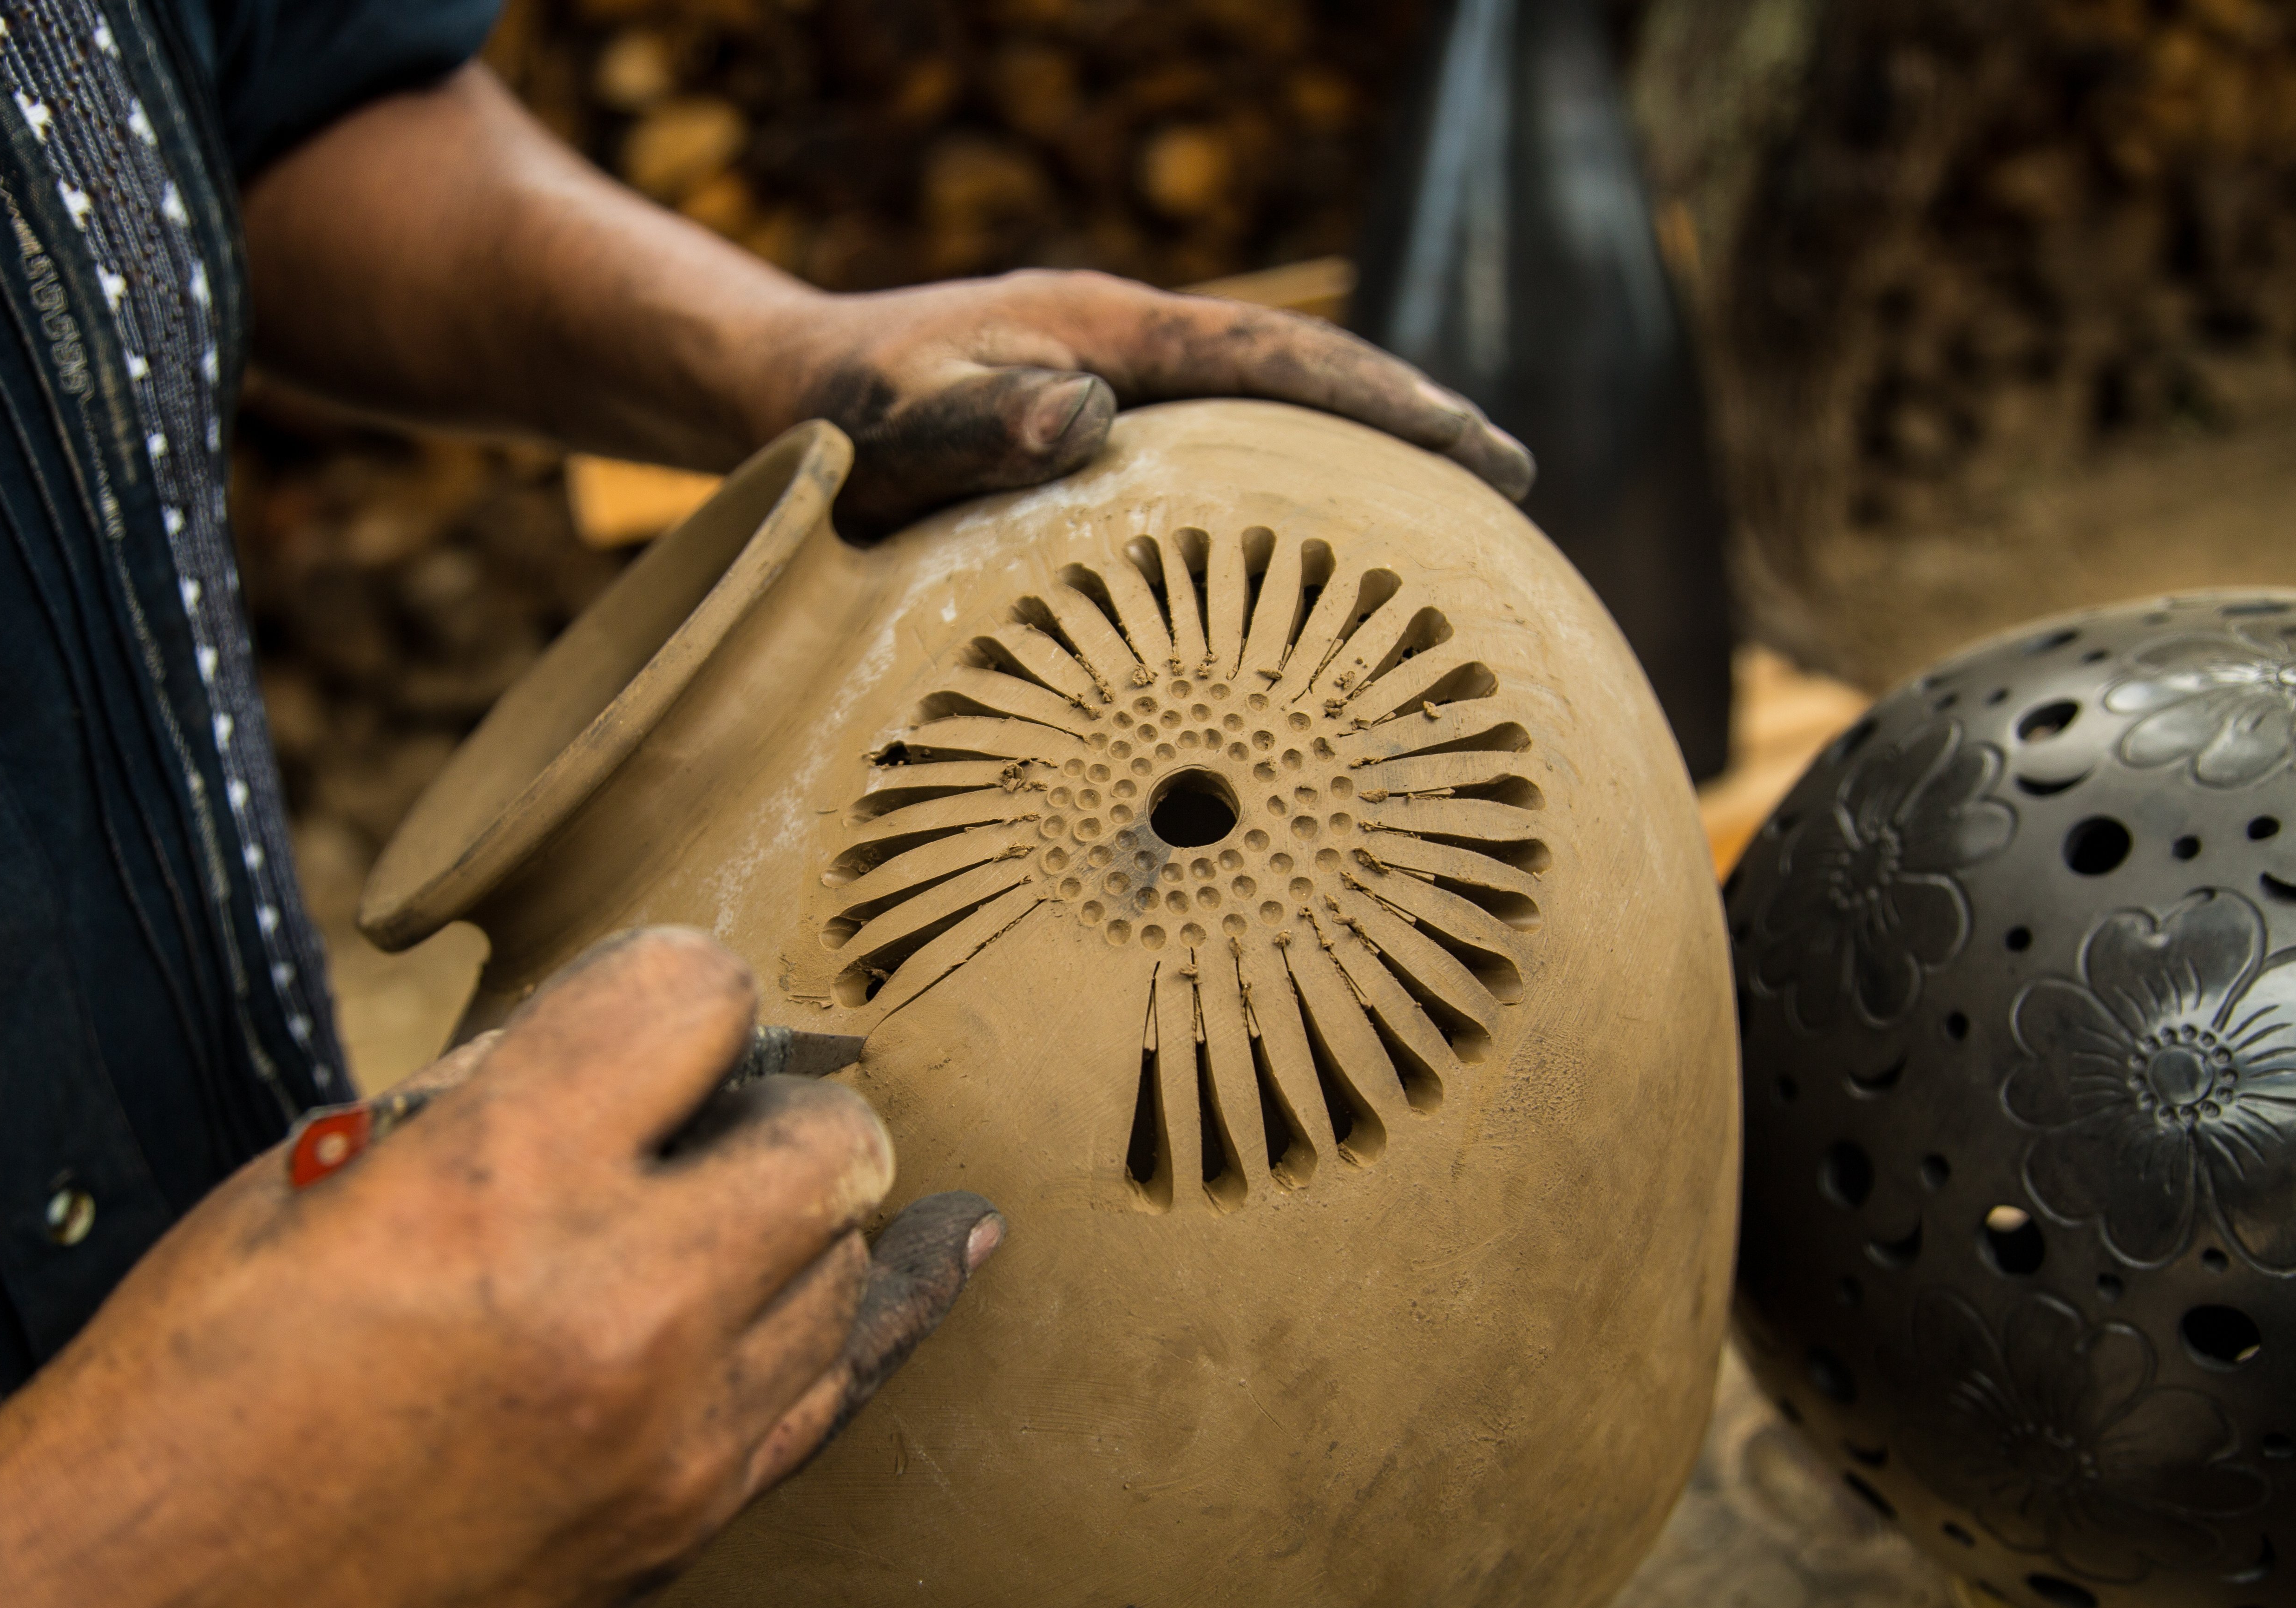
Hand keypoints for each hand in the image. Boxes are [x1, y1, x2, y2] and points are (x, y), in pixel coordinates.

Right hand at [0, 929, 1000, 1607]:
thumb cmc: (179, 1399)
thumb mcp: (303, 1191)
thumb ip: (478, 1106)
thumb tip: (607, 1052)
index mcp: (494, 1187)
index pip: (695, 993)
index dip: (669, 984)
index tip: (644, 1015)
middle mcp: (615, 1307)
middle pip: (826, 1131)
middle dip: (769, 1099)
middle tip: (695, 1120)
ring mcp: (667, 1437)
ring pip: (848, 1258)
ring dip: (794, 1214)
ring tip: (713, 1214)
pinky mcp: (679, 1531)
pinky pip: (843, 1388)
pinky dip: (883, 1305)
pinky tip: (954, 1244)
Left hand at [761, 271, 1538, 532]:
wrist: (783, 400)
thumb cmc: (840, 417)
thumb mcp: (900, 418)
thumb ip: (978, 422)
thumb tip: (1085, 420)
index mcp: (1118, 338)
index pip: (1286, 363)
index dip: (1392, 406)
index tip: (1487, 454)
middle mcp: (1138, 365)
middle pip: (1304, 393)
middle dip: (1407, 437)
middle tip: (1512, 499)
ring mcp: (1127, 408)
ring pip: (1267, 438)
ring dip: (1350, 481)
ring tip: (1443, 550)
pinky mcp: (1102, 455)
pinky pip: (1215, 481)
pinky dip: (1276, 515)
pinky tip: (1304, 580)